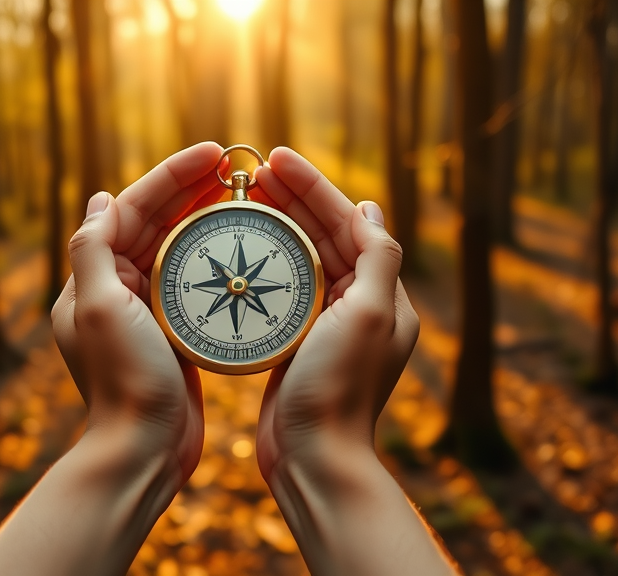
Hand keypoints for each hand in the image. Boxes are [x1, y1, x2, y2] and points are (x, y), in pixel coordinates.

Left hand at [51, 141, 226, 479]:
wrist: (144, 450)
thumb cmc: (125, 381)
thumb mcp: (99, 309)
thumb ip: (93, 251)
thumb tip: (100, 199)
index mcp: (94, 280)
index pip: (129, 209)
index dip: (169, 176)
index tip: (211, 154)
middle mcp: (115, 291)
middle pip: (154, 224)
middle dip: (190, 190)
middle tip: (235, 166)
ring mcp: (144, 313)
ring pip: (175, 250)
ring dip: (204, 219)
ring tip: (242, 195)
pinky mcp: (172, 334)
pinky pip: (191, 282)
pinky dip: (213, 258)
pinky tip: (242, 245)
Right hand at [254, 147, 418, 478]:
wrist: (313, 458)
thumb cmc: (338, 389)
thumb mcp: (370, 316)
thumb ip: (378, 259)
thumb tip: (370, 208)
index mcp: (381, 296)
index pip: (349, 224)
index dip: (314, 187)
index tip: (277, 158)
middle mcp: (358, 307)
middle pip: (322, 237)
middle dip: (290, 200)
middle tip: (251, 172)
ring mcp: (326, 327)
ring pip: (300, 262)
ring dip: (274, 228)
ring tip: (240, 199)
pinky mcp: (296, 345)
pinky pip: (282, 292)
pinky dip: (263, 266)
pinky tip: (236, 251)